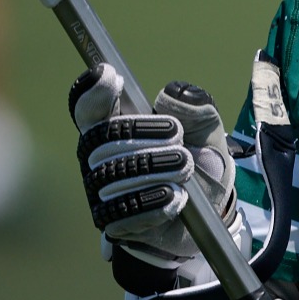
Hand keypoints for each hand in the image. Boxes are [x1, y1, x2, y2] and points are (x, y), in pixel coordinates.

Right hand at [69, 64, 239, 276]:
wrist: (211, 213)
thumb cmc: (201, 163)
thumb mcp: (209, 132)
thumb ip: (197, 110)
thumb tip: (170, 96)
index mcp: (116, 129)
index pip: (88, 108)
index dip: (93, 91)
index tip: (112, 76)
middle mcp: (101, 159)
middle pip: (102, 139)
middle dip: (143, 136)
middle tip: (179, 140)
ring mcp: (103, 192)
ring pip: (112, 176)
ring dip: (153, 169)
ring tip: (185, 170)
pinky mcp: (115, 223)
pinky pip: (123, 213)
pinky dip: (153, 203)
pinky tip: (175, 198)